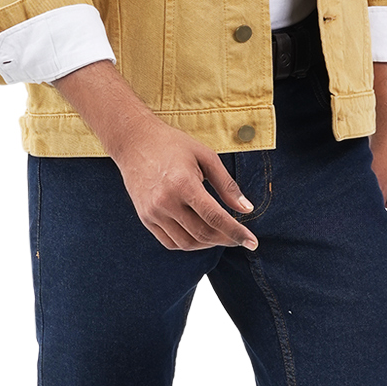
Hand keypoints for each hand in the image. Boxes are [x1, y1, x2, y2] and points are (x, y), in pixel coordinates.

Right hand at [54, 59, 256, 250]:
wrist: (134, 141)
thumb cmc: (173, 145)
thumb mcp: (206, 156)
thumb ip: (227, 185)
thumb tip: (247, 209)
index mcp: (183, 184)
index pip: (215, 217)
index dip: (236, 232)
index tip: (252, 242)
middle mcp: (165, 202)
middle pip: (202, 233)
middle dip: (226, 239)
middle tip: (239, 237)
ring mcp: (153, 212)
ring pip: (187, 243)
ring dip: (208, 244)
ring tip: (221, 235)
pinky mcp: (145, 218)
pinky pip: (170, 242)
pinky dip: (189, 244)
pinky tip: (200, 234)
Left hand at [371, 60, 386, 272]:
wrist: (386, 135)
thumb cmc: (381, 159)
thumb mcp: (371, 191)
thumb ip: (368, 218)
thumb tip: (354, 243)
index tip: (380, 279)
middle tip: (368, 278)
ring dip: (383, 249)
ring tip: (363, 265)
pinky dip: (381, 237)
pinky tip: (363, 245)